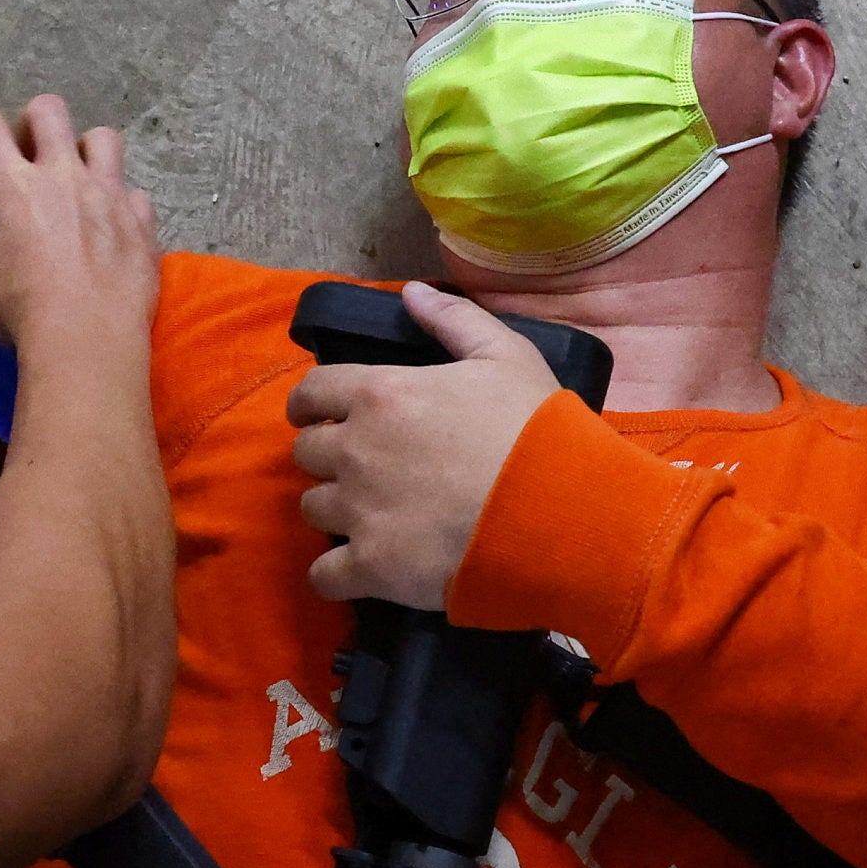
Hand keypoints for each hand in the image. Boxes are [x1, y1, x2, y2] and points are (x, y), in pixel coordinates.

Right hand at [0, 96, 160, 364]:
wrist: (88, 340)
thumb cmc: (23, 314)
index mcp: (13, 184)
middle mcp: (63, 175)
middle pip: (47, 110)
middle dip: (31, 128)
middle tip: (26, 167)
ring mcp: (109, 193)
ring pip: (103, 138)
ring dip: (86, 154)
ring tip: (77, 189)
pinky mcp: (142, 221)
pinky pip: (134, 195)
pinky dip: (121, 208)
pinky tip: (111, 235)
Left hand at [285, 283, 557, 606]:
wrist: (560, 512)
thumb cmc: (535, 429)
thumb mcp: (505, 356)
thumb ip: (453, 321)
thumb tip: (411, 292)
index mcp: (380, 394)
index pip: (310, 393)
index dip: (313, 404)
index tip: (324, 414)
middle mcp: (355, 449)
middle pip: (306, 452)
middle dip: (329, 456)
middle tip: (364, 467)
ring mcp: (358, 511)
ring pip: (311, 509)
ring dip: (335, 509)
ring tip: (371, 515)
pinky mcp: (371, 567)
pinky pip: (325, 575)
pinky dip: (335, 574)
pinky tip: (357, 569)